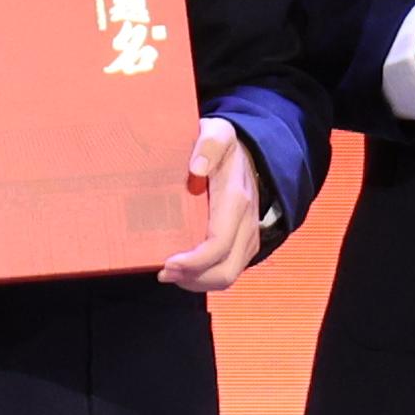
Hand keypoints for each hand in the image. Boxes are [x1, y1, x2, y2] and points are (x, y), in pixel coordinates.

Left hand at [158, 117, 273, 293]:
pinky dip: (205, 277)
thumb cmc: (224, 144)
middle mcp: (246, 224)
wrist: (251, 151)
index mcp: (235, 201)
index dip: (193, 262)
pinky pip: (228, 270)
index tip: (167, 263)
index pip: (218, 244)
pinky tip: (184, 269)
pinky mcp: (243, 243)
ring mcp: (247, 236)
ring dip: (197, 282)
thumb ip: (208, 145)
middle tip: (163, 272)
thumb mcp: (217, 132)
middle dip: (193, 279)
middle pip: (224, 271)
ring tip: (170, 273)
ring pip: (227, 276)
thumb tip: (196, 168)